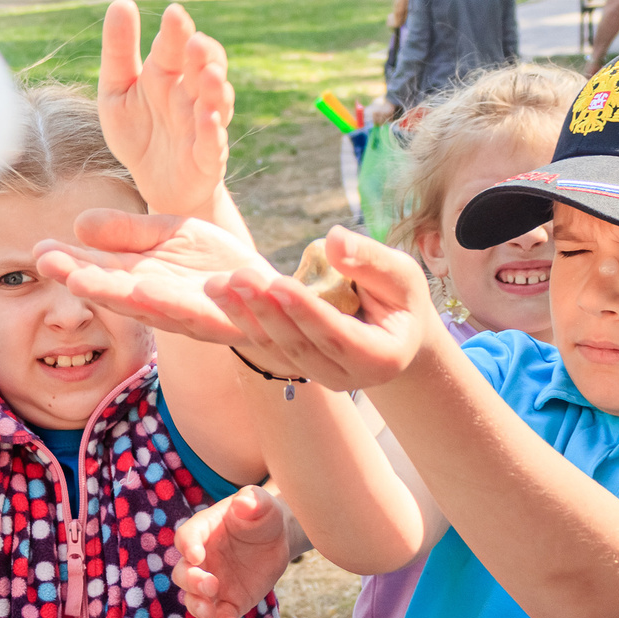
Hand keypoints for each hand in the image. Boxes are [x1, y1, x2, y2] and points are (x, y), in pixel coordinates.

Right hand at [31, 208, 275, 347]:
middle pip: (120, 295)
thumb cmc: (212, 264)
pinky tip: (203, 286)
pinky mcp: (230, 321)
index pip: (97, 272)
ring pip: (163, 310)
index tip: (40, 251)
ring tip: (117, 285)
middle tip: (57, 270)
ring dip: (140, 299)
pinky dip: (210, 303)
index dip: (69, 264)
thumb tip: (79, 224)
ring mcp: (194, 316)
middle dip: (91, 283)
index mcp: (140, 280)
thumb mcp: (167, 235)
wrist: (269, 293)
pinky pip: (218, 314)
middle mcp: (160, 304)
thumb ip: (128, 232)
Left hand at [96, 0, 236, 222]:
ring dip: (215, 89)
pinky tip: (208, 118)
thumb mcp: (116, 90)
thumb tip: (122, 1)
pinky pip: (214, 144)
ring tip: (209, 74)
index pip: (174, 48)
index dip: (177, 32)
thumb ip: (119, 50)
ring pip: (216, 103)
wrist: (152, 184)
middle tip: (196, 42)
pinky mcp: (207, 158)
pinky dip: (213, 131)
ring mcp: (202, 126)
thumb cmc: (138, 132)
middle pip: (202, 70)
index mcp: (166, 75)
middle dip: (203, 55)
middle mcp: (189, 96)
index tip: (174, 13)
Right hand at [169, 488, 293, 617]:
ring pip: (194, 599)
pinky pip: (220, 615)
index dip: (188, 546)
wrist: (278, 539)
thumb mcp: (262, 504)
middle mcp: (202, 559)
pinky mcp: (229, 602)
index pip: (187, 537)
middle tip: (211, 584)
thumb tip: (245, 501)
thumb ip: (253, 501)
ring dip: (198, 606)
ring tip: (210, 611)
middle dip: (192, 581)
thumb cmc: (262, 515)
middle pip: (183, 573)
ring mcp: (212, 583)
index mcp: (203, 531)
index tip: (197, 555)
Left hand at [198, 231, 440, 393]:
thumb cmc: (401, 295)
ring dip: (244, 316)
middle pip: (301, 345)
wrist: (396, 328)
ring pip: (277, 349)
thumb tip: (334, 239)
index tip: (279, 283)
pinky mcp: (298, 367)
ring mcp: (320, 377)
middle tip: (239, 277)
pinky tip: (220, 294)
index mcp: (381, 358)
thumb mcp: (400, 274)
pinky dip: (242, 319)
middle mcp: (348, 377)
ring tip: (217, 284)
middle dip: (267, 311)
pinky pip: (267, 345)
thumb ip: (370, 260)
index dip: (308, 311)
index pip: (338, 336)